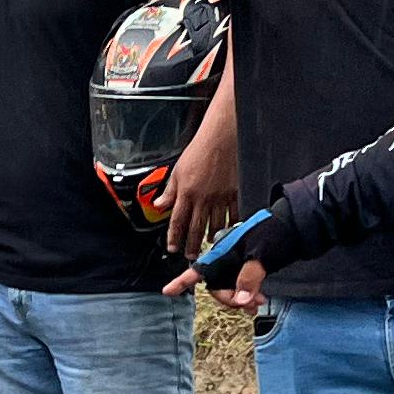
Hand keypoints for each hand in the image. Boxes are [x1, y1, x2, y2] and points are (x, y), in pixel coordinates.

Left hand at [162, 115, 239, 256]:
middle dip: (191, 245)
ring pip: (214, 225)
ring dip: (210, 239)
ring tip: (208, 247)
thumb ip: (169, 190)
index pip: (177, 221)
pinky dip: (231, 226)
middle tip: (190, 256)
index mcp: (186, 192)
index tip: (173, 248)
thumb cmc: (200, 150)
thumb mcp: (178, 169)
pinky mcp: (235, 194)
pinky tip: (229, 232)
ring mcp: (220, 198)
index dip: (174, 237)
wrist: (222, 138)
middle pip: (195, 228)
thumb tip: (159, 205)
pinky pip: (233, 215)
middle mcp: (203, 198)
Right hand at [165, 210, 272, 307]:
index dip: (181, 281)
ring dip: (241, 300)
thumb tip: (242, 299)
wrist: (293, 226)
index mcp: (222, 252)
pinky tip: (258, 300)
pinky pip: (242, 288)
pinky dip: (248, 296)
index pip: (197, 270)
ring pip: (230, 290)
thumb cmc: (274, 231)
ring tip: (257, 303)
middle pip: (216, 287)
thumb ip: (249, 277)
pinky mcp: (248, 269)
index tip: (168, 291)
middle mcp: (226, 260)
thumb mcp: (260, 252)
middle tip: (249, 304)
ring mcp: (237, 265)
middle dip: (229, 299)